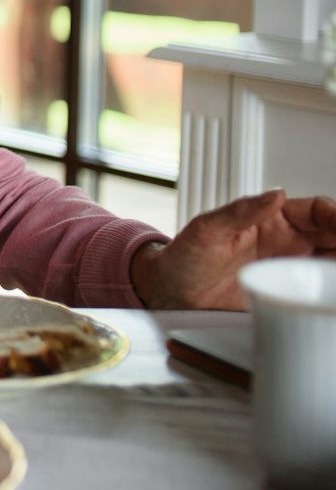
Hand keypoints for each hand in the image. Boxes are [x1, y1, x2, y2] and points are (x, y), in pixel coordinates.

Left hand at [130, 191, 335, 309]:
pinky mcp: (287, 294)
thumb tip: (274, 194)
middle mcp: (287, 242)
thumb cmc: (184, 256)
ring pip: (332, 261)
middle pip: (334, 235)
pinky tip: (332, 295)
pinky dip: (331, 291)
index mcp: (272, 219)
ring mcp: (290, 269)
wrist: (170, 292)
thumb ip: (240, 211)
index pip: (317, 211)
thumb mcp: (207, 229)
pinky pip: (319, 290)